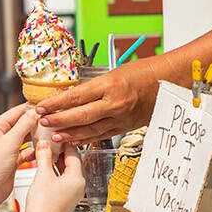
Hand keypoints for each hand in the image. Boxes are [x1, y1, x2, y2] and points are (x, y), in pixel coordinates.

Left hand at [0, 103, 38, 210]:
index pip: (16, 112)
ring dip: (36, 138)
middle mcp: (2, 137)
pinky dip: (34, 152)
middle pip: (22, 125)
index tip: (45, 108)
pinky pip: (27, 152)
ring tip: (48, 136)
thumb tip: (33, 113)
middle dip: (35, 124)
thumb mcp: (9, 142)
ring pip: (26, 139)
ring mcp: (8, 149)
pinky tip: (40, 152)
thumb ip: (23, 126)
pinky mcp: (13, 161)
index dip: (31, 110)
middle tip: (50, 123)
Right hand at [22, 141, 84, 211]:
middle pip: (69, 162)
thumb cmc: (44, 207)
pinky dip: (51, 172)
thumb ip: (44, 156)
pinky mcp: (62, 198)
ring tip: (43, 151)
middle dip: (58, 151)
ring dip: (54, 161)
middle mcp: (77, 185)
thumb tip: (45, 144)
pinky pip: (59, 180)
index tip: (56, 133)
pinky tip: (42, 167)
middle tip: (48, 140)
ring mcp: (70, 193)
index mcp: (77, 178)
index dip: (63, 142)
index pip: (73, 153)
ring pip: (63, 171)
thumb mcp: (42, 175)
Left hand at [35, 57, 159, 142]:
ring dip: (70, 133)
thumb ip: (94, 86)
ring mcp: (121, 117)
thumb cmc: (144, 72)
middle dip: (59, 120)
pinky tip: (75, 140)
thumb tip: (72, 95)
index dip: (56, 103)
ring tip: (54, 136)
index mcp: (110, 85)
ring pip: (90, 129)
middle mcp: (115, 103)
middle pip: (80, 115)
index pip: (76, 96)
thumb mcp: (114, 73)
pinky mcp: (125, 126)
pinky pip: (102, 134)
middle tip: (43, 122)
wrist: (169, 81)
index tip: (42, 106)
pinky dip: (87, 138)